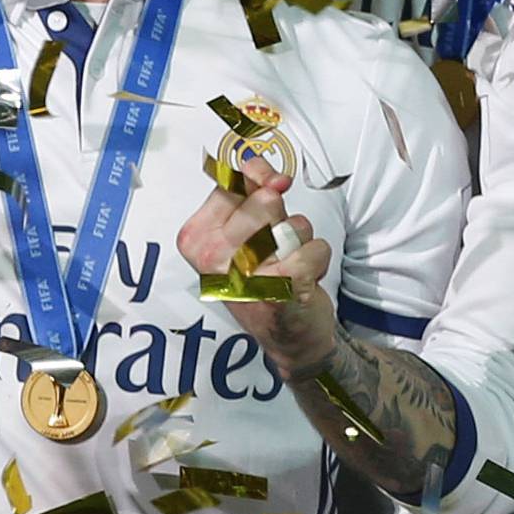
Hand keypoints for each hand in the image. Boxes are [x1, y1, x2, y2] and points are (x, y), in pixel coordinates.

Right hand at [175, 151, 336, 380]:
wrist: (288, 336)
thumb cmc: (264, 275)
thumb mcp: (245, 226)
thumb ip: (252, 188)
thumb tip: (274, 177)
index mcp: (195, 238)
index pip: (232, 181)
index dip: (259, 179)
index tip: (267, 195)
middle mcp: (212, 258)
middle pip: (267, 201)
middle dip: (281, 220)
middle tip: (272, 248)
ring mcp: (244, 275)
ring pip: (294, 225)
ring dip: (300, 242)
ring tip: (286, 265)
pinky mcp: (279, 290)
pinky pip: (315, 247)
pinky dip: (317, 260)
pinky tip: (302, 281)